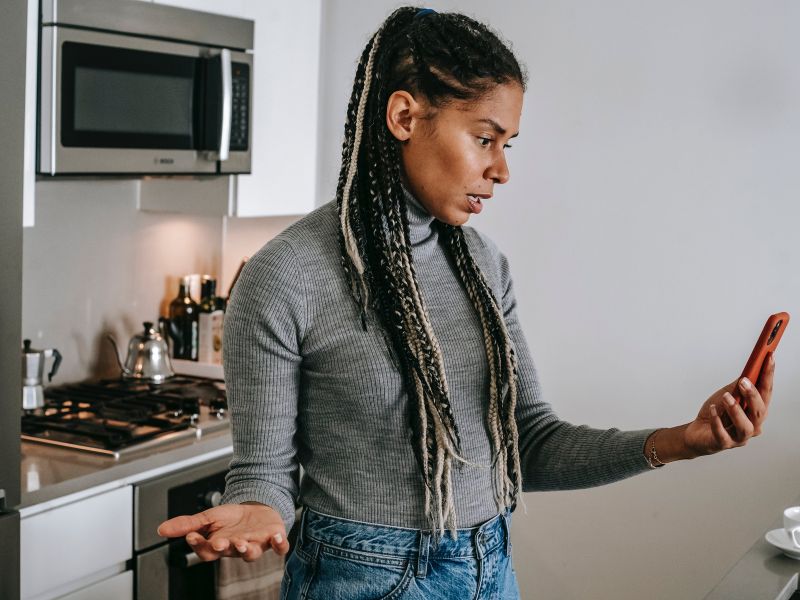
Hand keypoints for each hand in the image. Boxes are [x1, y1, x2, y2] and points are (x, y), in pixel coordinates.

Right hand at [157, 503, 289, 561]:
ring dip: (247, 550)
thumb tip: (161, 530)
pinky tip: (277, 537)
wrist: (258, 509)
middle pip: (229, 552)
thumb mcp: (208, 517)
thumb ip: (187, 524)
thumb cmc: (232, 518)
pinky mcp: (274, 538)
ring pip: (252, 553)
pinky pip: (279, 546)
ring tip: (243, 544)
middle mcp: (237, 547)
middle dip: (224, 547)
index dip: (199, 544)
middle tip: (219, 542)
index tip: (192, 535)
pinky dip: (279, 543)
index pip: (206, 550)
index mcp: (219, 544)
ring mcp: (257, 544)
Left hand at [683, 353, 774, 455]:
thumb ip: (739, 386)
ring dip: (736, 410)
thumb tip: (749, 370)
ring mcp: (739, 437)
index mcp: (756, 411)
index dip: (769, 375)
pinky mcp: (723, 444)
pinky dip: (717, 421)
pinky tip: (713, 409)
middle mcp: (752, 426)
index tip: (769, 358)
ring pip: (745, 426)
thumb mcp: (728, 394)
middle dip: (753, 395)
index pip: (766, 393)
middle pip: (759, 412)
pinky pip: (722, 434)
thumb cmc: (717, 413)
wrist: (698, 432)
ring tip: (726, 397)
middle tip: (744, 381)